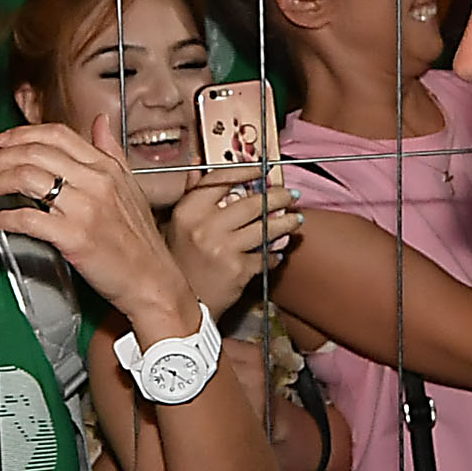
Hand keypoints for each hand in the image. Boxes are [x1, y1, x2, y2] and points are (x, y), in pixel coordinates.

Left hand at [0, 118, 195, 340]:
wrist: (152, 280)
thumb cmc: (140, 240)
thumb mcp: (131, 186)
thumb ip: (112, 151)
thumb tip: (100, 122)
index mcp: (106, 167)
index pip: (56, 135)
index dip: (21, 134)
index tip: (1, 142)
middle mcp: (95, 181)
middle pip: (34, 153)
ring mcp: (84, 208)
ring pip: (27, 179)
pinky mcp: (74, 237)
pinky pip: (28, 218)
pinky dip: (4, 218)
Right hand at [165, 171, 300, 311]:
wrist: (183, 304)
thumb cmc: (179, 263)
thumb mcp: (175, 226)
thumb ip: (190, 196)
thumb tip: (199, 166)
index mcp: (188, 211)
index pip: (221, 179)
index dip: (246, 171)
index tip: (262, 170)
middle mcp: (205, 226)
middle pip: (251, 203)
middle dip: (277, 197)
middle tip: (290, 195)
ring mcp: (223, 248)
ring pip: (265, 228)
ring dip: (286, 223)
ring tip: (296, 220)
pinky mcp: (238, 269)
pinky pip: (265, 256)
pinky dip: (273, 254)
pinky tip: (277, 252)